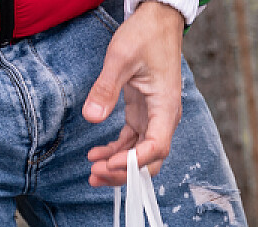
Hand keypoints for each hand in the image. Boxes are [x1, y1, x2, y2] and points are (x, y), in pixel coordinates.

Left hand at [85, 3, 185, 185]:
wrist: (158, 21)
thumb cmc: (146, 35)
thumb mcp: (121, 58)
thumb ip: (106, 89)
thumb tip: (91, 118)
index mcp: (166, 107)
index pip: (156, 147)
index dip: (133, 162)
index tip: (108, 163)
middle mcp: (164, 118)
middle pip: (150, 160)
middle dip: (125, 173)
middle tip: (96, 176)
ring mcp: (154, 118)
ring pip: (140, 155)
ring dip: (118, 167)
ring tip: (92, 172)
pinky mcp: (143, 114)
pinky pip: (131, 141)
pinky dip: (116, 151)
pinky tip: (96, 154)